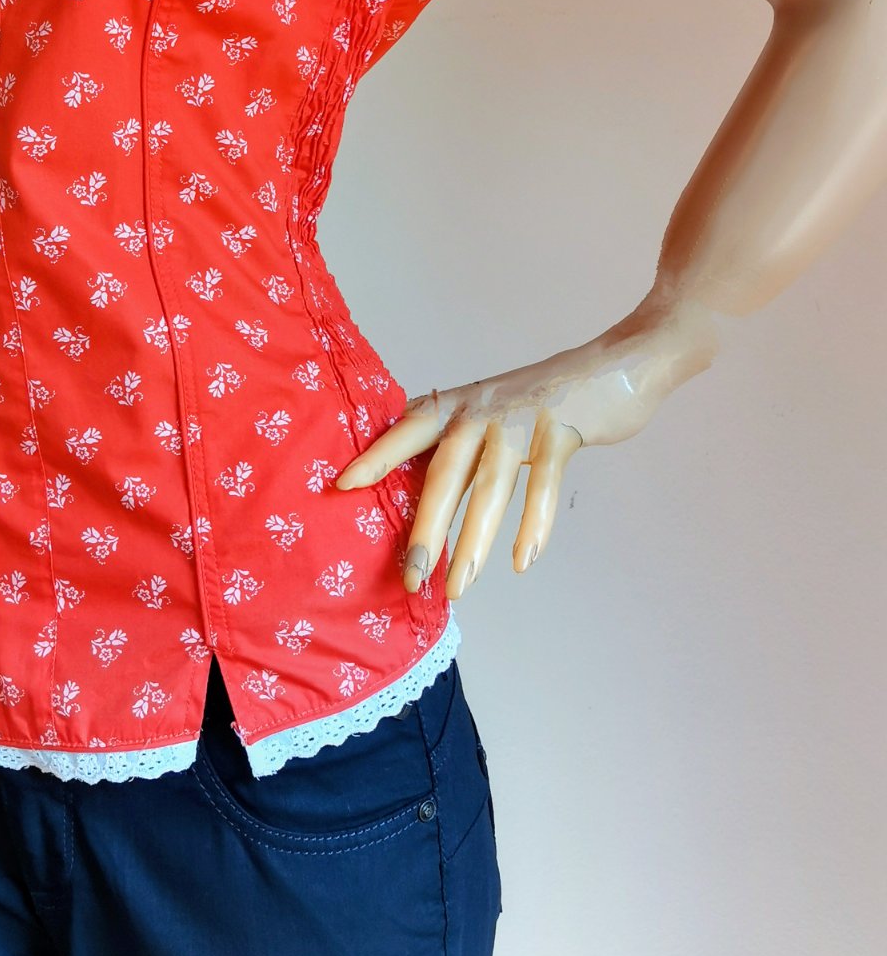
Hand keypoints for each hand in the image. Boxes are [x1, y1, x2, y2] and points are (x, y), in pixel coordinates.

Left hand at [335, 292, 721, 597]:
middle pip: (444, 472)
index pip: (407, 431)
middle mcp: (481, 410)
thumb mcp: (489, 412)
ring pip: (490, 487)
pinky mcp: (560, 431)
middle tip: (409, 576)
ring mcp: (521, 419)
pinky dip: (533, 525)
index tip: (342, 486)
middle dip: (425, 528)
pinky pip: (542, 484)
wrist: (612, 368)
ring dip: (473, 541)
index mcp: (458, 406)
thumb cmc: (541, 401)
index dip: (376, 456)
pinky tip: (523, 560)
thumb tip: (411, 481)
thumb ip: (455, 442)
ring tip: (458, 586)